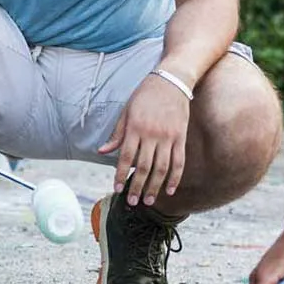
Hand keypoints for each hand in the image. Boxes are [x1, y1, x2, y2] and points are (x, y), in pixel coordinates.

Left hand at [98, 73, 191, 205]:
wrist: (171, 81)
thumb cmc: (145, 95)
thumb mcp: (127, 111)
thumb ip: (117, 133)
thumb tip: (102, 151)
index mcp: (135, 127)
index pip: (126, 157)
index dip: (121, 175)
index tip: (117, 188)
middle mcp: (151, 134)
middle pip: (144, 167)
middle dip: (136, 187)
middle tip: (132, 202)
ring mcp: (168, 137)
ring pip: (161, 168)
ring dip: (154, 187)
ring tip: (148, 201)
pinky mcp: (180, 137)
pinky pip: (178, 162)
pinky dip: (174, 178)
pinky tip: (169, 190)